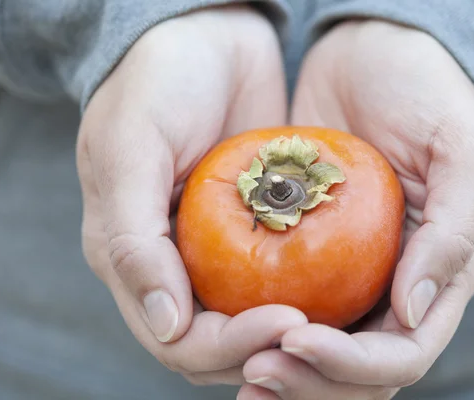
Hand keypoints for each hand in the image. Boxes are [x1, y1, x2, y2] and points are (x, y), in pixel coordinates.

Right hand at [77, 5, 306, 385]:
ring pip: (252, 320)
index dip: (231, 345)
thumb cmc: (156, 80)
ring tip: (339, 324)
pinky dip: (309, 292)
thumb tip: (166, 325)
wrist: (204, 33)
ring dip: (292, 332)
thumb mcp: (129, 147)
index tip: (289, 321)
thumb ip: (132, 239)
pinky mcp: (256, 228)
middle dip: (268, 347)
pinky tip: (343, 290)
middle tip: (321, 328)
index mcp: (134, 260)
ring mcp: (217, 251)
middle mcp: (175, 267)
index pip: (179, 340)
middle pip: (219, 344)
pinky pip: (282, 276)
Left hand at [237, 21, 473, 398]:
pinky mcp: (313, 253)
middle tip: (255, 368)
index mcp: (441, 275)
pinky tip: (225, 331)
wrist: (374, 54)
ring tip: (239, 367)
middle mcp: (398, 287)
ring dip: (283, 372)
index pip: (405, 352)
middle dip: (311, 382)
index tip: (298, 340)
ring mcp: (354, 275)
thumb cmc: (427, 91)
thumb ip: (453, 233)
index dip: (353, 364)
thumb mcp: (461, 148)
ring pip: (323, 356)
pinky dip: (261, 331)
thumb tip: (414, 315)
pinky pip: (290, 308)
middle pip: (360, 373)